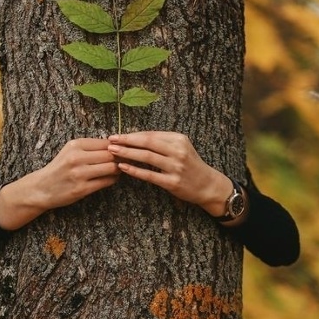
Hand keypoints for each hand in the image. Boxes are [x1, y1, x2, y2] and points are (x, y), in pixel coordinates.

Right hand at [0, 138, 118, 229]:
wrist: (42, 188)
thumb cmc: (59, 168)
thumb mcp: (70, 151)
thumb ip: (90, 147)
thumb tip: (116, 144)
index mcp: (75, 145)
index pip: (105, 143)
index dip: (117, 147)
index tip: (121, 151)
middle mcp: (77, 158)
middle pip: (110, 154)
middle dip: (120, 158)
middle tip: (124, 161)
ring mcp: (79, 174)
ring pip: (111, 168)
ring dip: (118, 169)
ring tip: (117, 170)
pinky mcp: (82, 189)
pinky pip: (106, 182)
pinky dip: (112, 180)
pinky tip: (110, 178)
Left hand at [108, 131, 241, 218]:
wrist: (207, 184)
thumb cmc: (190, 164)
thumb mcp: (181, 147)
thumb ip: (162, 142)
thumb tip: (135, 137)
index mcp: (179, 139)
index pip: (151, 134)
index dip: (132, 134)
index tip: (117, 135)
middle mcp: (178, 151)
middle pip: (147, 143)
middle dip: (126, 141)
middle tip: (110, 141)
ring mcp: (176, 167)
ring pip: (147, 157)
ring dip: (127, 153)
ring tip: (113, 152)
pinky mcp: (172, 182)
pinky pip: (149, 175)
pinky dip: (134, 170)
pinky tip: (122, 167)